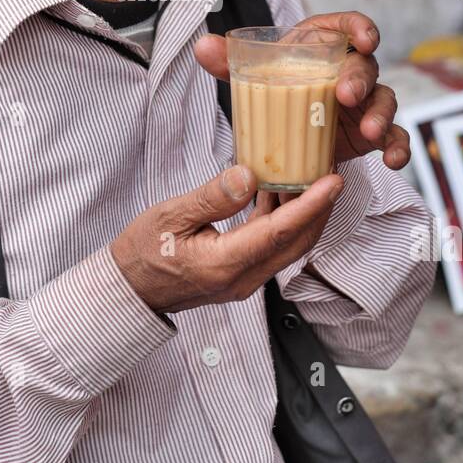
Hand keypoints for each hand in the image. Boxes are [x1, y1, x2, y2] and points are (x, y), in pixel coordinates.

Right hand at [110, 165, 342, 313]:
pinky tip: (276, 194)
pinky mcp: (240, 276)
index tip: (333, 182)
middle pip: (296, 244)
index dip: (311, 206)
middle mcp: (242, 279)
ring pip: (287, 247)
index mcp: (225, 264)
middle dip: (319, 209)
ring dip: (303, 215)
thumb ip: (213, 197)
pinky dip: (282, 221)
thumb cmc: (143, 252)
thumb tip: (249, 175)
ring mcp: (243, 281)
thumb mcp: (171, 216)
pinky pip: (271, 248)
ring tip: (308, 178)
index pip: (280, 233)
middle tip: (330, 173)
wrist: (129, 288)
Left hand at [194, 10, 409, 169]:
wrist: (282, 128)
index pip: (348, 26)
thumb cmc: (273, 90)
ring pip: (384, 100)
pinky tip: (393, 161)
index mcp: (322, 46)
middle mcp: (348, 70)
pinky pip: (394, 137)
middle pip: (365, 65)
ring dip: (381, 114)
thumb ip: (228, 63)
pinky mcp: (369, 132)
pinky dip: (399, 148)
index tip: (365, 39)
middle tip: (346, 95)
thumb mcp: (251, 77)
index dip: (361, 27)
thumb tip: (202, 46)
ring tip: (369, 132)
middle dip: (360, 78)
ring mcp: (363, 102)